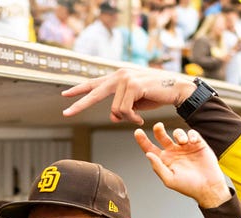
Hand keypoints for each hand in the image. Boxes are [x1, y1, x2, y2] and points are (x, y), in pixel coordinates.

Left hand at [62, 66, 196, 125]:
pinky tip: (140, 119)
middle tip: (66, 114)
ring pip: (114, 110)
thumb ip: (121, 108)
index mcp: (118, 78)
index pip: (94, 84)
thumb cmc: (156, 95)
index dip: (79, 90)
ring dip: (126, 118)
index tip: (64, 94)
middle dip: (79, 105)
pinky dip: (132, 119)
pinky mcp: (133, 85)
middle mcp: (119, 75)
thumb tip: (113, 118)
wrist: (176, 90)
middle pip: (94, 93)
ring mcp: (126, 79)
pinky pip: (124, 111)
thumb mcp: (135, 104)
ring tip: (136, 118)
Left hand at [132, 124, 228, 207]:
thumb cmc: (188, 186)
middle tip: (158, 126)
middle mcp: (174, 153)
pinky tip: (193, 141)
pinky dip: (191, 135)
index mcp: (164, 161)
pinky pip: (192, 133)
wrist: (208, 186)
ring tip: (183, 142)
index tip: (137, 132)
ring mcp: (186, 148)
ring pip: (177, 133)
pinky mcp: (198, 144)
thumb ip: (158, 167)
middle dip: (158, 130)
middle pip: (162, 137)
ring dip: (179, 134)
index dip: (143, 140)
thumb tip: (148, 154)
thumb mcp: (170, 179)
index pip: (150, 149)